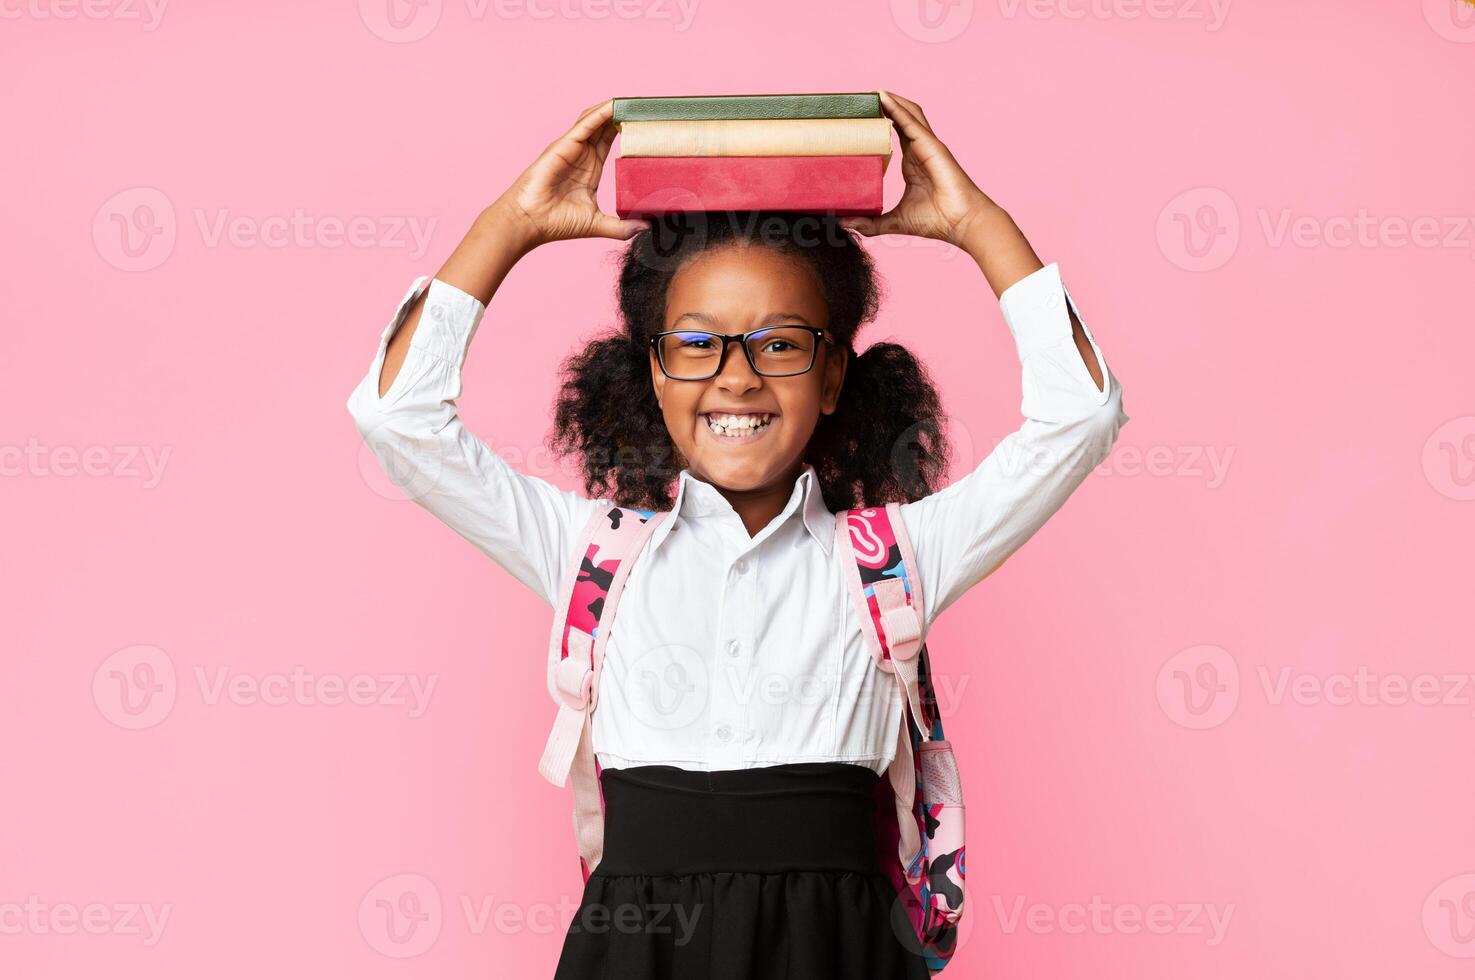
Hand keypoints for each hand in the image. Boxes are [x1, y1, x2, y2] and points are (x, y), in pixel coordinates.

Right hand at [491, 99, 646, 249]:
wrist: (530, 221)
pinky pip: (585, 125)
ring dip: (614, 109)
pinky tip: (614, 106)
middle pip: (605, 125)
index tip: (646, 121)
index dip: (627, 129)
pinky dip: (600, 114)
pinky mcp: (564, 145)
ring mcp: (572, 147)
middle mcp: (582, 154)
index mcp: (590, 167)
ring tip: (633, 100)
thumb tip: (645, 228)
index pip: (611, 140)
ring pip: (595, 119)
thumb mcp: (596, 224)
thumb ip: (621, 227)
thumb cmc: (555, 222)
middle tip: (645, 105)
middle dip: (624, 114)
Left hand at [839, 91, 998, 247]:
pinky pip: (911, 122)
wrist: (962, 223)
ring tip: (869, 92)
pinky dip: (897, 109)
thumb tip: (844, 224)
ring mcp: (927, 145)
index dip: (878, 121)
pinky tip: (883, 98)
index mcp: (912, 161)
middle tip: (859, 99)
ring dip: (889, 100)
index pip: (892, 133)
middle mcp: (919, 148)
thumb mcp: (895, 221)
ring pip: (907, 113)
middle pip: (900, 117)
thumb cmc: (937, 220)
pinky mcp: (932, 146)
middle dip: (882, 105)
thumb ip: (871, 223)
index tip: (858, 116)